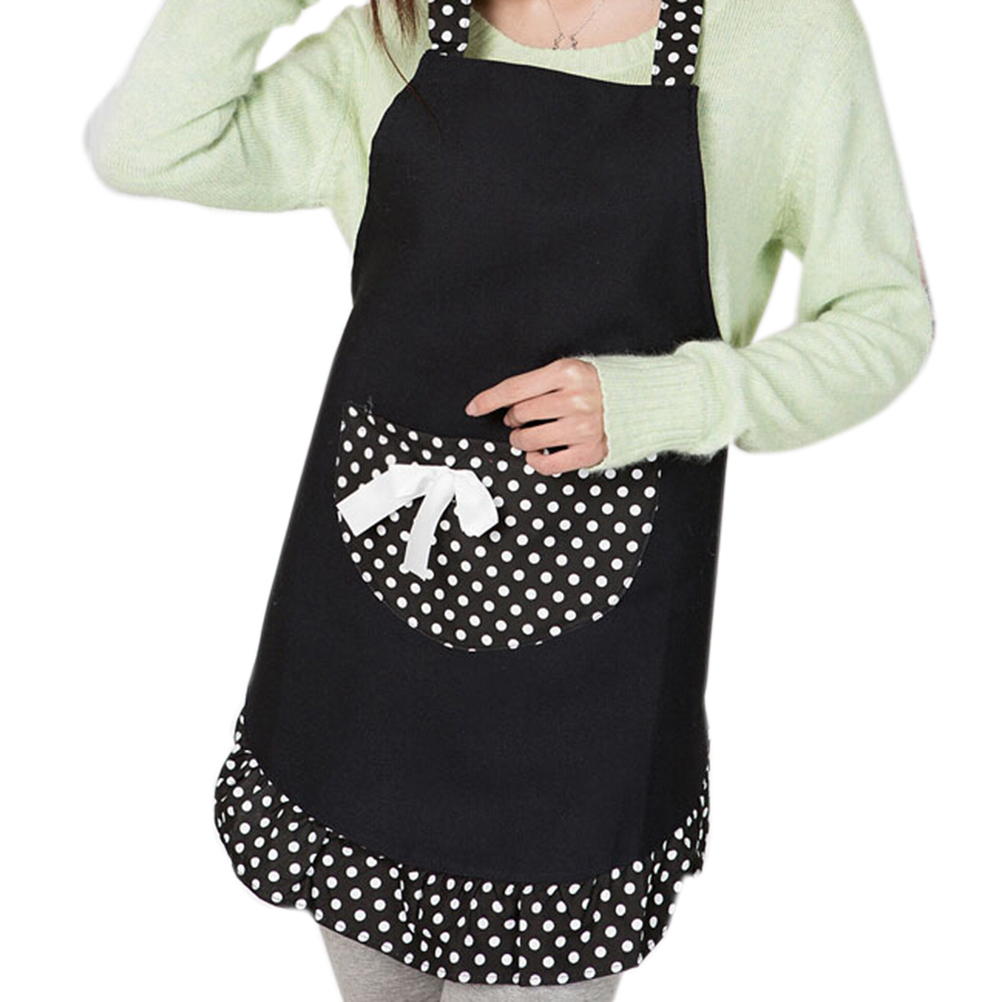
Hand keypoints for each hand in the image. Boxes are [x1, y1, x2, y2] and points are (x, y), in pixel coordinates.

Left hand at [464, 358, 607, 474]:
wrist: (647, 401)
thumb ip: (544, 382)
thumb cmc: (610, 384)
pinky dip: (535, 460)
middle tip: (520, 418)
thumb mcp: (576, 368)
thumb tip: (507, 400)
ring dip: (520, 440)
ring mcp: (583, 427)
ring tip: (527, 435)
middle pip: (520, 414)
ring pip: (529, 439)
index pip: (515, 388)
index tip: (475, 407)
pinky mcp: (589, 451)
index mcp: (568, 373)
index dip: (489, 400)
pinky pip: (547, 463)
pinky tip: (537, 452)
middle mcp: (575, 400)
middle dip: (513, 418)